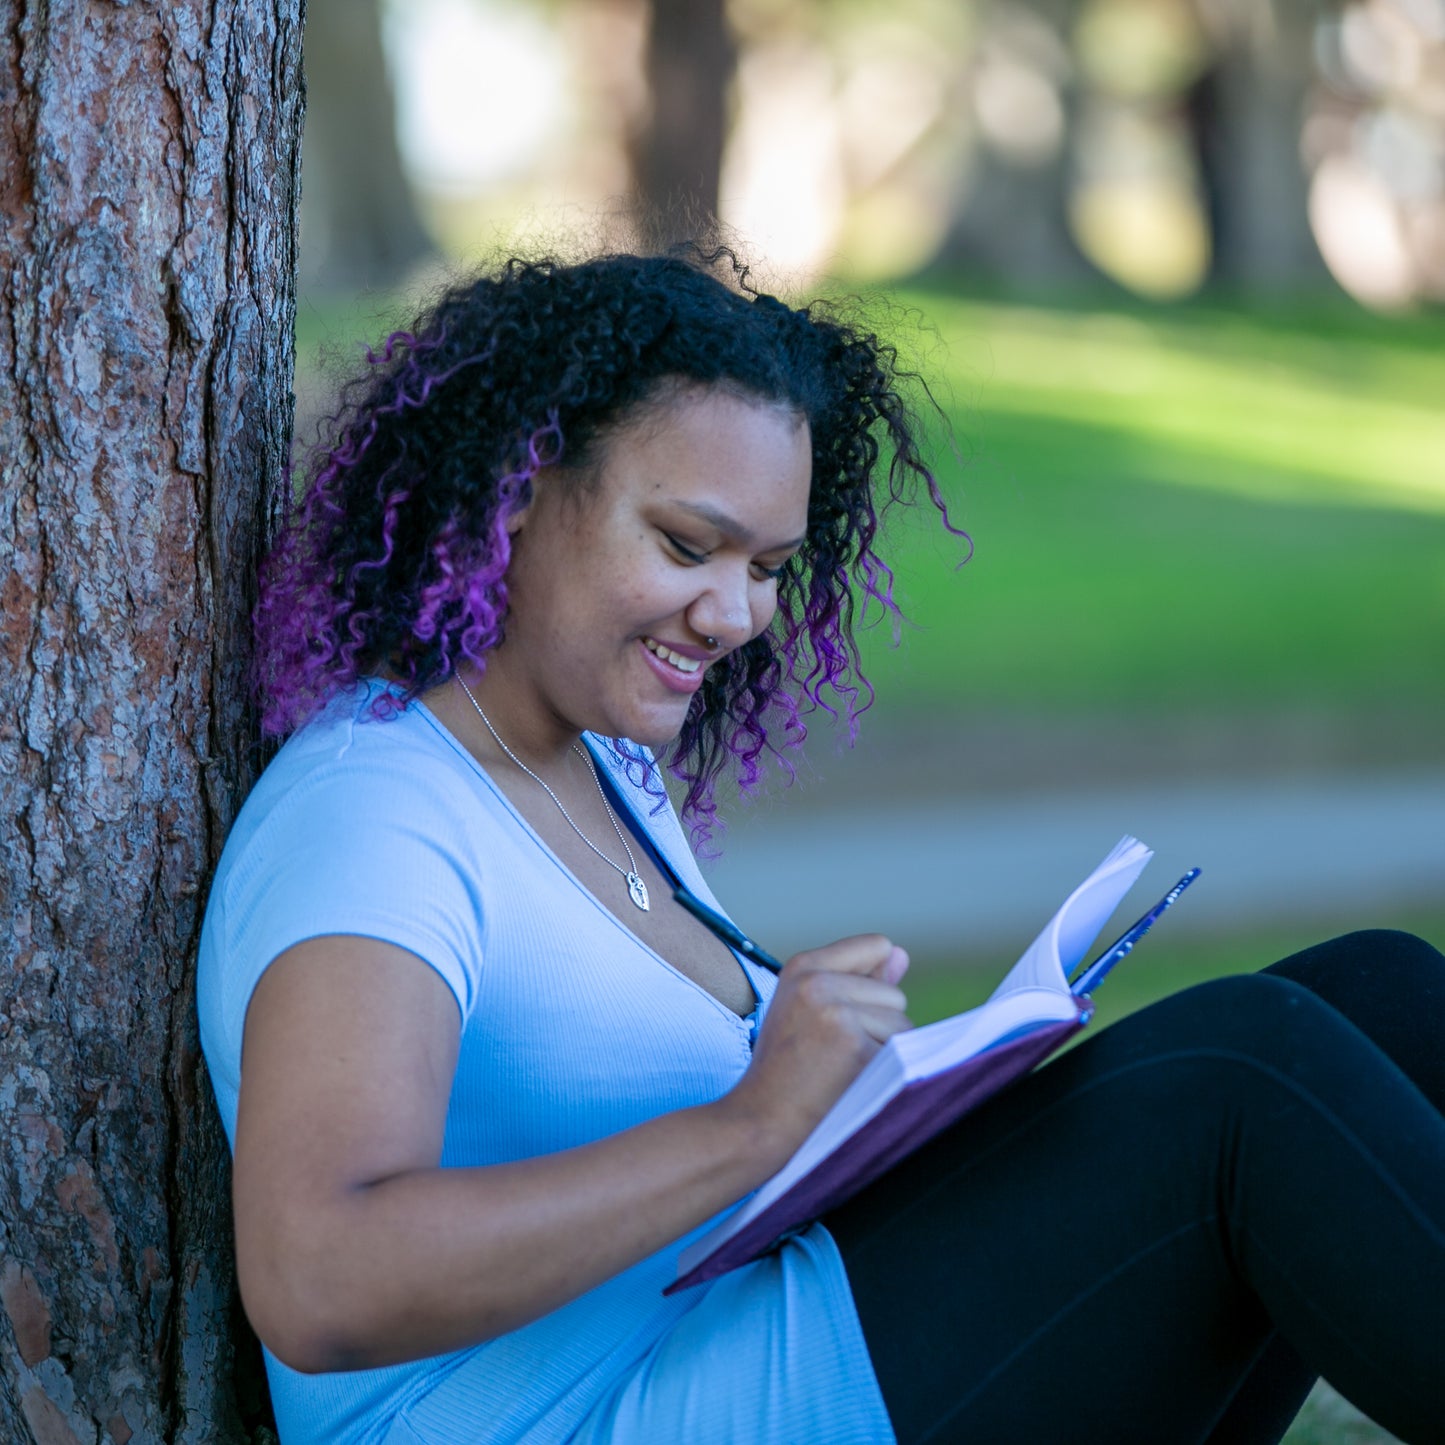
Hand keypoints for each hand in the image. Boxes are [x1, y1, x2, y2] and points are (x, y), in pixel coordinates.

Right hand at [723, 934, 911, 1168]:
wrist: (759, 1123)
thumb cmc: (787, 1069)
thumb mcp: (809, 1010)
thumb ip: (858, 979)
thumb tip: (901, 953)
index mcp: (802, 967)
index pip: (878, 946)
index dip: (873, 985)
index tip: (840, 1018)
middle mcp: (816, 983)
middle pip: (895, 995)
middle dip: (877, 1026)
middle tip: (832, 1054)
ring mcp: (835, 1015)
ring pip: (902, 1025)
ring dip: (883, 1052)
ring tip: (840, 1070)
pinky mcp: (855, 1050)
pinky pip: (901, 1054)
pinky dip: (885, 1074)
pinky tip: (850, 1085)